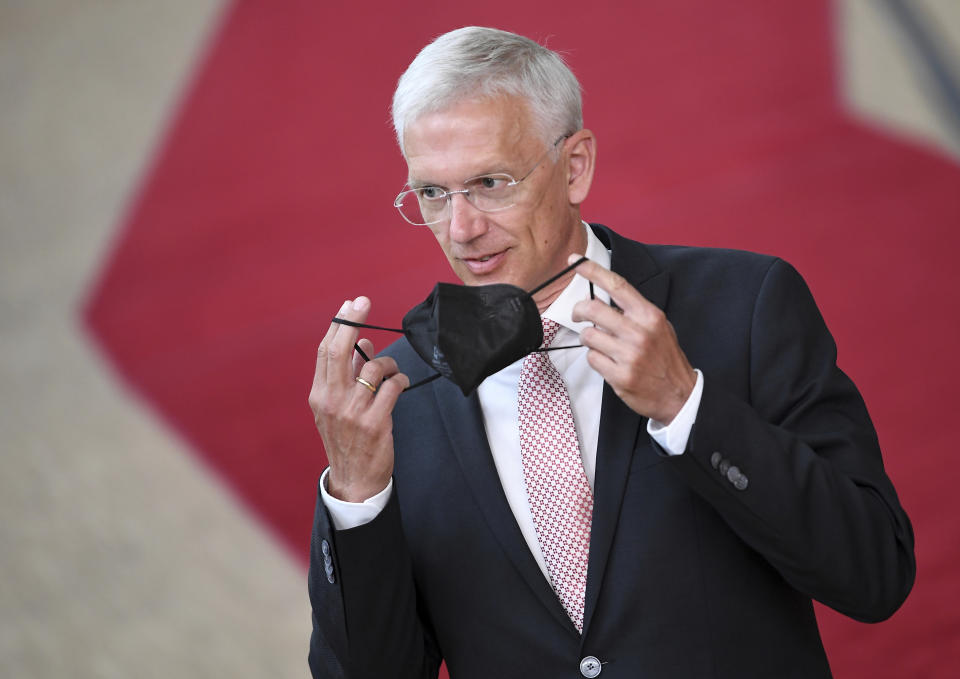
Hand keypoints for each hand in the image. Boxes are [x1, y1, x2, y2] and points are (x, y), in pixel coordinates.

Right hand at [308, 296, 408, 501]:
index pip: (326, 351)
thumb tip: (362, 344)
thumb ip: (347, 375)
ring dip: (388, 363)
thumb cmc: (347, 439)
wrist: (353, 480)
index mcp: (319, 395)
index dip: (339, 324)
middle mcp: (331, 401)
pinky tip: (400, 385)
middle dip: (353, 321)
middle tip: (364, 303)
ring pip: (373, 368)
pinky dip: (399, 381)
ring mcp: (352, 413)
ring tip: (393, 372)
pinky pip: (391, 388)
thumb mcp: (337, 407)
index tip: (351, 305)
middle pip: (340, 351)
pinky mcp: (374, 424)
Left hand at [569, 255, 695, 423]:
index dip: (593, 271)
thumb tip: (598, 298)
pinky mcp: (620, 376)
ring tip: (601, 344)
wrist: (679, 395)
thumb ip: (631, 312)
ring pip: (588, 335)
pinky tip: (609, 362)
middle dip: (578, 311)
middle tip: (578, 315)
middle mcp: (640, 333)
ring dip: (589, 338)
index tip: (575, 262)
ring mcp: (629, 355)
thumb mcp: (657, 327)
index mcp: (649, 316)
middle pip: (593, 309)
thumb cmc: (665, 358)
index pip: (617, 286)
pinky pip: (592, 358)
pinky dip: (595, 358)